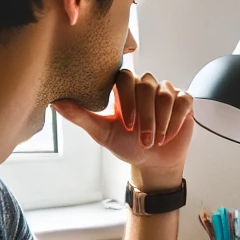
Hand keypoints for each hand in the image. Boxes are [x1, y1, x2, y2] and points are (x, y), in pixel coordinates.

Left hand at [53, 70, 193, 190]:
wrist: (153, 162)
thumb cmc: (127, 145)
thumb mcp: (102, 132)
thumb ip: (81, 116)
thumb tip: (55, 103)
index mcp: (124, 89)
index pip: (125, 76)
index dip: (127, 98)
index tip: (127, 124)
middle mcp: (145, 86)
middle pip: (147, 85)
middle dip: (146, 116)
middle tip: (142, 138)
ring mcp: (166, 92)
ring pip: (165, 94)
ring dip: (161, 121)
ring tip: (155, 140)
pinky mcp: (184, 102)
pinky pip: (182, 102)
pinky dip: (175, 121)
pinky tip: (168, 135)